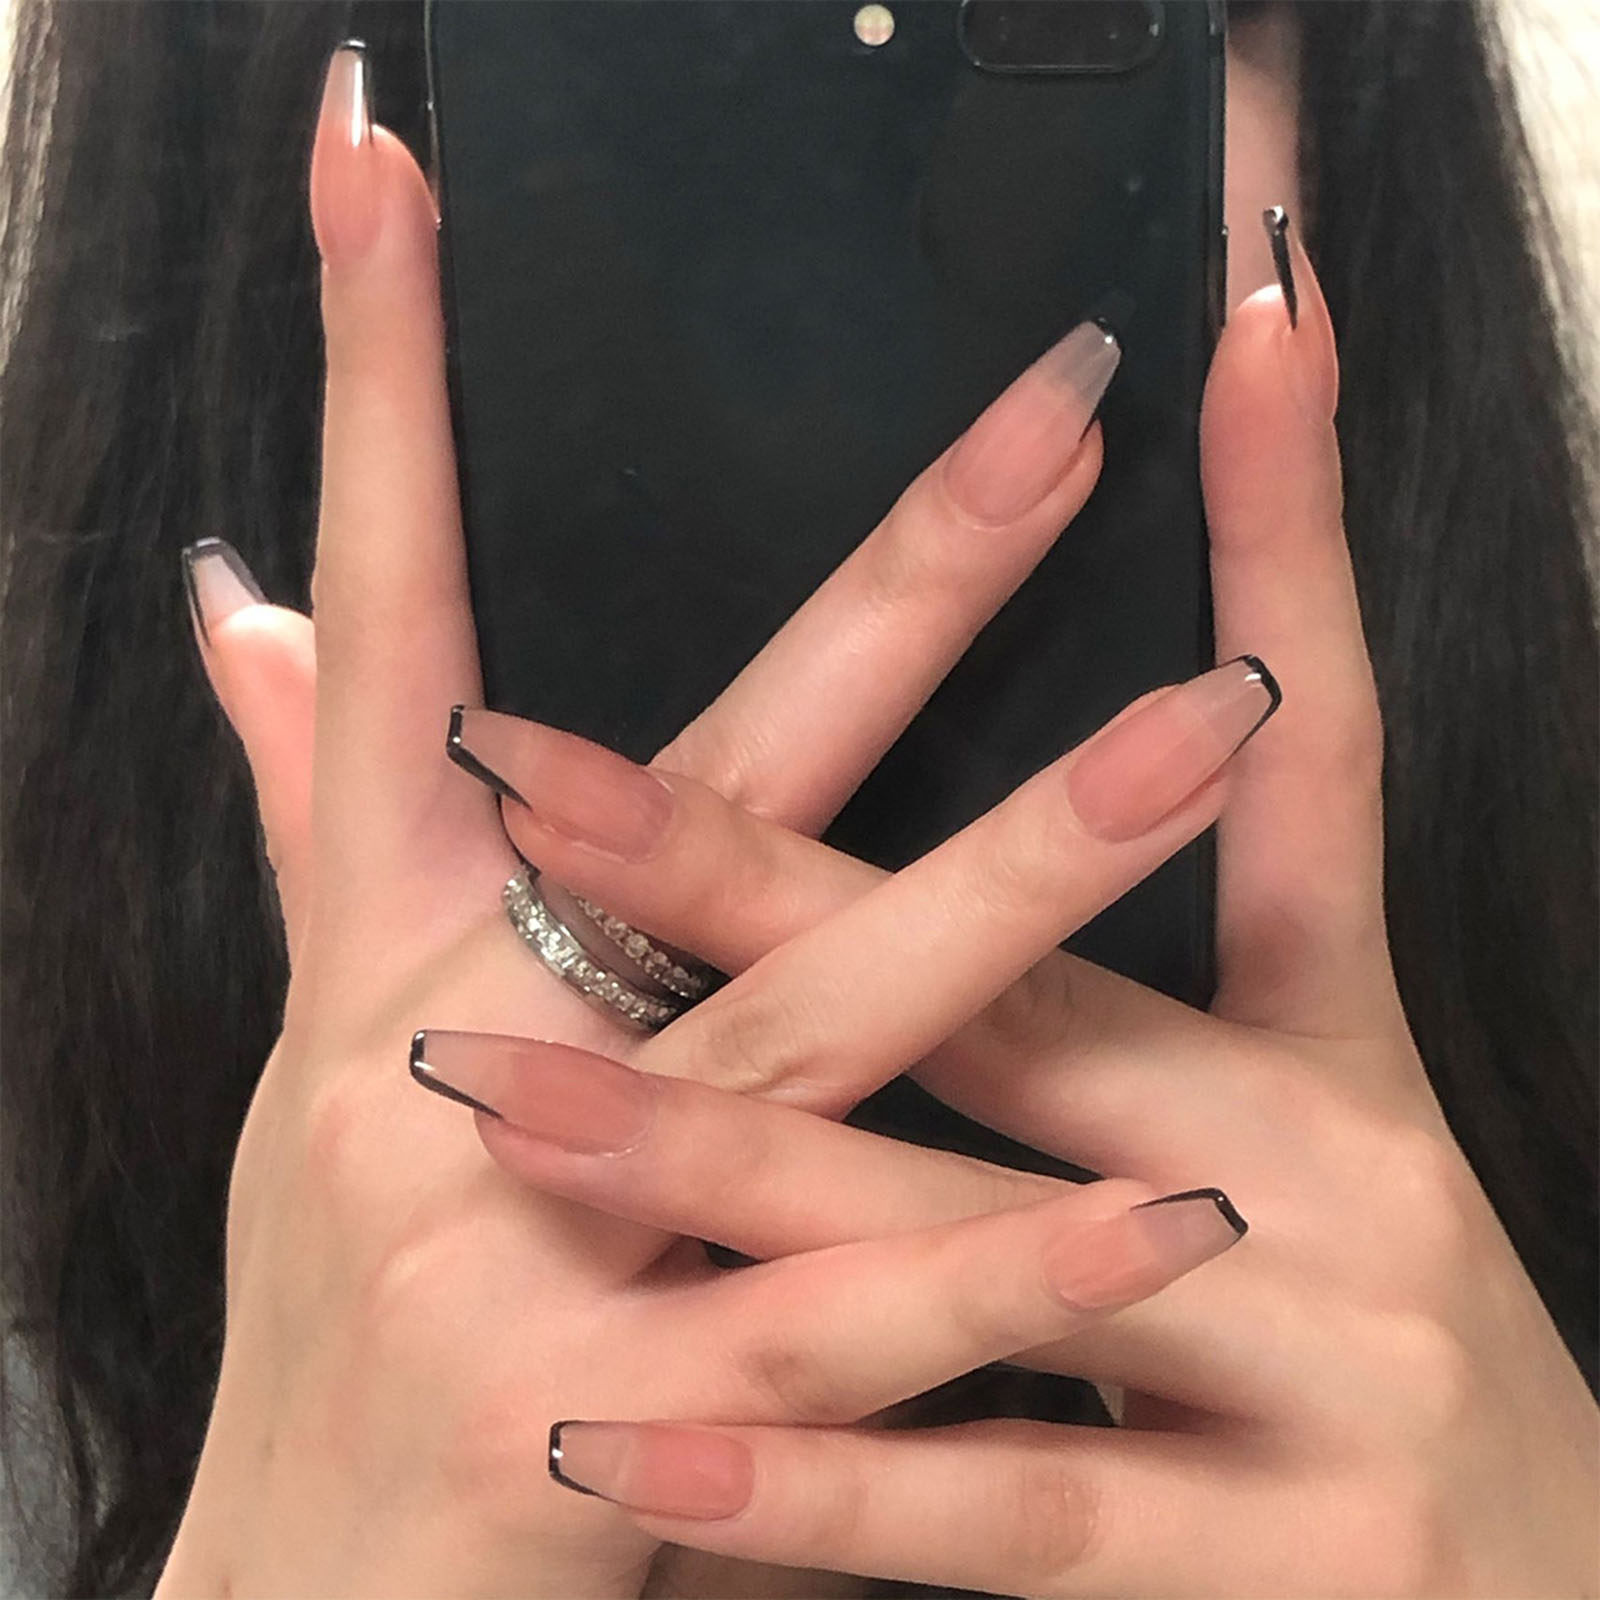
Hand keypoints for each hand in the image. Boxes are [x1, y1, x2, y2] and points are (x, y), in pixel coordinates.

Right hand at [159, 44, 1134, 1597]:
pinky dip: (1009, 1271)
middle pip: (694, 783)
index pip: (397, 614)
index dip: (374, 379)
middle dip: (886, 587)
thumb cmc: (345, 1305)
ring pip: (808, 1031)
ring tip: (1212, 721)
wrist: (305, 1599)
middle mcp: (441, 1052)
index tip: (385, 166)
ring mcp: (522, 1242)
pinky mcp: (602, 1434)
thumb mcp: (321, 1048)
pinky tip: (1175, 1205)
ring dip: (1008, 877)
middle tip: (1065, 405)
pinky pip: (851, 1334)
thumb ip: (311, 821)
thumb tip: (245, 609)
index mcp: (390, 944)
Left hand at [426, 227, 1598, 1595]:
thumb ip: (1108, 1003)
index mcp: (1323, 1051)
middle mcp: (1326, 1170)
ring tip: (491, 1094)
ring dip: (717, 1157)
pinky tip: (631, 1436)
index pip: (1307, 754)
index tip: (1199, 347)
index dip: (1278, 529)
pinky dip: (811, 1475)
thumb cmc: (1349, 1343)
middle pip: (1030, 971)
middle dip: (768, 872)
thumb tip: (1051, 830)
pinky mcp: (1286, 1566)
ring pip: (966, 1234)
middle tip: (536, 774)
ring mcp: (1317, 1364)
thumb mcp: (1274, 1140)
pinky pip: (996, 1502)